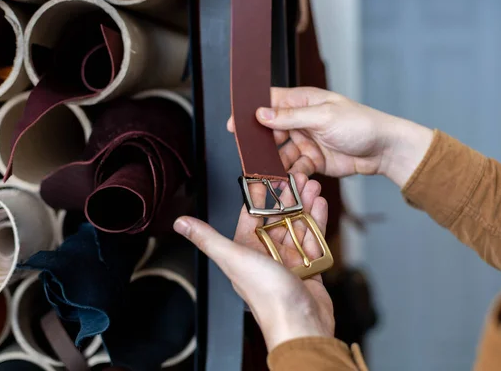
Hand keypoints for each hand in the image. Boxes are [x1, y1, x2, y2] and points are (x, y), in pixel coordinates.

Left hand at [173, 173, 333, 350]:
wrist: (300, 325)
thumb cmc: (267, 295)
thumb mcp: (234, 258)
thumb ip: (208, 238)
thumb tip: (180, 223)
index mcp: (245, 251)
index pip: (252, 216)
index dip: (261, 194)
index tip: (270, 175)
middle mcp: (266, 255)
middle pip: (278, 218)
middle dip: (288, 196)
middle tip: (298, 176)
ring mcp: (289, 262)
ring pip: (297, 226)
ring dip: (305, 205)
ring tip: (312, 185)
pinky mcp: (309, 268)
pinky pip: (313, 240)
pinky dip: (317, 222)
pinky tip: (320, 205)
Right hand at [227, 87, 433, 187]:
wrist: (384, 150)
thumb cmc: (360, 124)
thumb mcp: (324, 117)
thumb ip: (291, 117)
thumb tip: (261, 114)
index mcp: (302, 102)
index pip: (269, 102)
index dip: (251, 111)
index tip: (235, 124)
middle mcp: (301, 121)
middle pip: (270, 131)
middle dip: (261, 143)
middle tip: (251, 156)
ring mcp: (305, 142)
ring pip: (279, 153)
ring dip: (274, 163)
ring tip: (269, 173)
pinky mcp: (312, 161)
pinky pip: (294, 169)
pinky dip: (290, 175)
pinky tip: (290, 180)